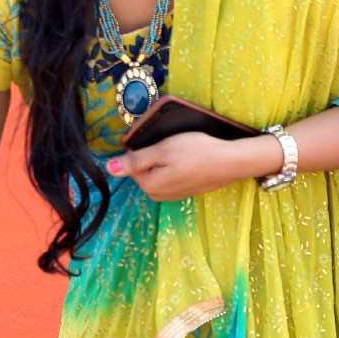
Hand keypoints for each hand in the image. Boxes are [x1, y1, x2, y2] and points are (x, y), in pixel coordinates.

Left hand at [105, 132, 278, 201]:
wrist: (229, 162)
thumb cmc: (196, 152)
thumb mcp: (162, 151)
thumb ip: (134, 160)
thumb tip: (109, 168)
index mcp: (149, 185)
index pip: (132, 164)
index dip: (144, 148)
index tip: (160, 142)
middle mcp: (158, 194)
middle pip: (145, 169)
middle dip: (154, 155)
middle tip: (173, 145)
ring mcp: (172, 195)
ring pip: (159, 171)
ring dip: (166, 160)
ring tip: (183, 151)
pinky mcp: (185, 191)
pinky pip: (172, 176)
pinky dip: (177, 166)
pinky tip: (190, 159)